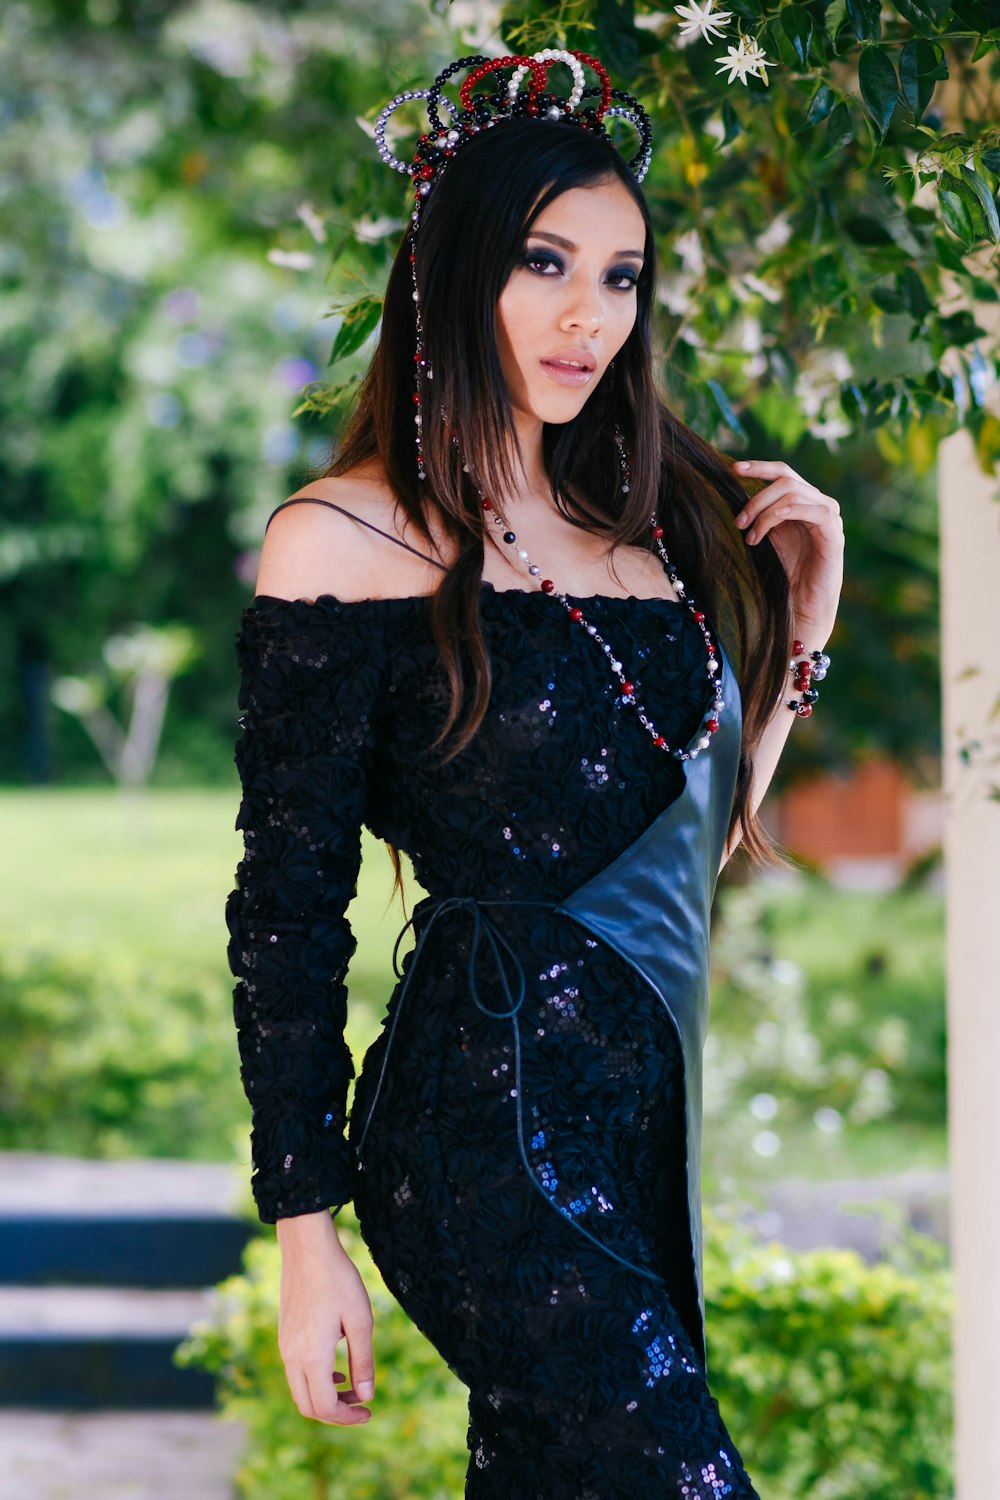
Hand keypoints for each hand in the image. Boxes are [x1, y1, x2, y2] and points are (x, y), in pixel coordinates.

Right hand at [276, 1211, 374, 1424]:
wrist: (307, 1248)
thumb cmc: (338, 1281)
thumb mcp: (360, 1320)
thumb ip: (363, 1361)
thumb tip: (367, 1396)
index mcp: (311, 1356)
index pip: (325, 1407)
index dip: (348, 1417)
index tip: (369, 1412)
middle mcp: (291, 1356)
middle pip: (308, 1406)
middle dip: (335, 1414)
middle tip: (361, 1406)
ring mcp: (284, 1346)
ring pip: (300, 1391)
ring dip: (325, 1397)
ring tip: (352, 1386)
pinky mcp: (284, 1335)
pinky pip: (296, 1373)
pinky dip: (316, 1381)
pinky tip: (336, 1368)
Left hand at [732, 459, 843, 642]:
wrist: (802, 609)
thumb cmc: (782, 576)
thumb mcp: (764, 539)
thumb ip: (756, 516)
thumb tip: (730, 494)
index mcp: (801, 503)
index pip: (782, 473)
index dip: (759, 467)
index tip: (733, 468)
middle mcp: (818, 505)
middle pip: (786, 479)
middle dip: (756, 497)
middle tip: (738, 522)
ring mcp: (829, 518)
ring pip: (795, 493)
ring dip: (765, 511)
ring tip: (749, 535)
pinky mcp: (834, 535)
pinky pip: (817, 511)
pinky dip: (789, 512)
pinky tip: (771, 524)